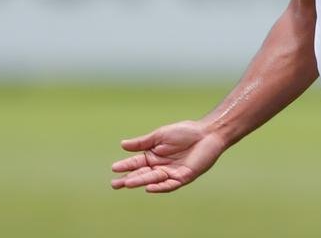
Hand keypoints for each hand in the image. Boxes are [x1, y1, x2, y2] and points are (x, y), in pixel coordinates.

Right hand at [110, 120, 226, 193]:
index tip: (113, 168)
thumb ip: (142, 143)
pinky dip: (159, 187)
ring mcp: (171, 173)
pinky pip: (169, 185)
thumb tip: (122, 145)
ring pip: (153, 180)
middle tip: (114, 184)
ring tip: (127, 183)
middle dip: (129, 179)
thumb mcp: (160, 135)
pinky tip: (148, 187)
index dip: (125, 166)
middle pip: (142, 174)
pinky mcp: (183, 178)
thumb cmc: (184, 132)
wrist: (206, 133)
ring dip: (140, 182)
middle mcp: (160, 166)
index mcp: (154, 155)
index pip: (136, 163)